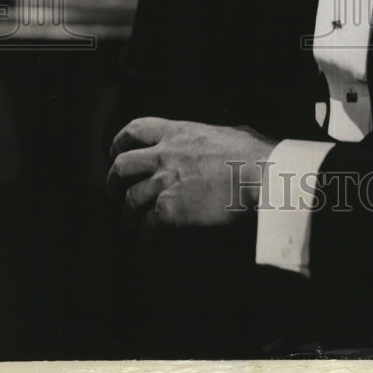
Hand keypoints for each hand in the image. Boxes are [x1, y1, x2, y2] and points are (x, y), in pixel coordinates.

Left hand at [107, 117, 274, 228]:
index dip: (120, 142)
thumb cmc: (254, 154)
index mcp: (179, 133)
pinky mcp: (169, 212)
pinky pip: (147, 228)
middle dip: (112, 181)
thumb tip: (225, 138)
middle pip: (122, 166)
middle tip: (113, 192)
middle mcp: (165, 156)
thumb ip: (216, 136)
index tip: (117, 152)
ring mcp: (164, 184)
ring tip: (126, 224)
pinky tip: (149, 242)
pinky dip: (146, 238)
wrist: (260, 177)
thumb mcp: (231, 132)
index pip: (136, 130)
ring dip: (125, 215)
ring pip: (129, 200)